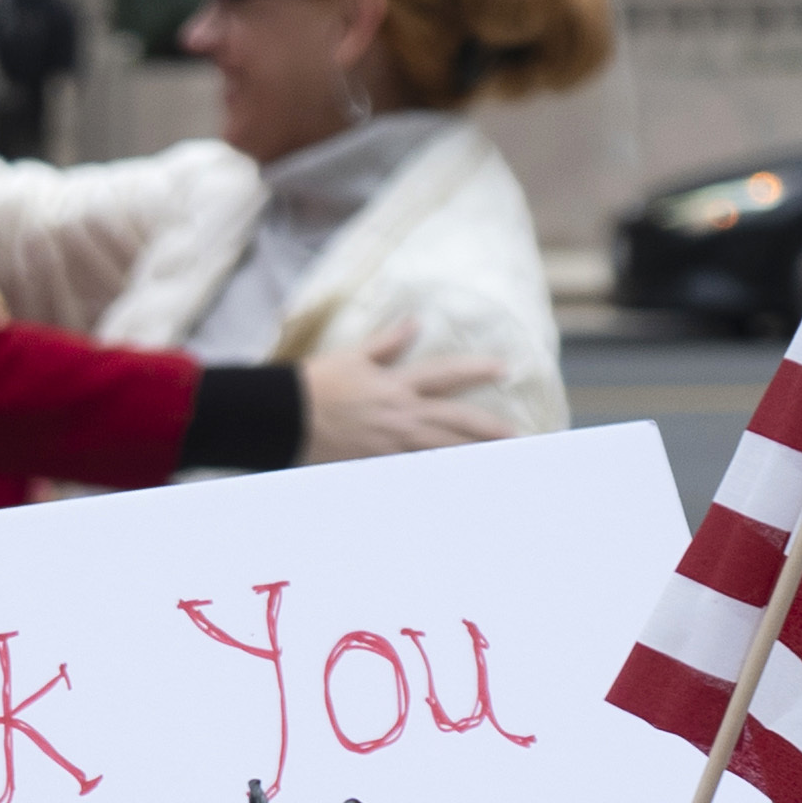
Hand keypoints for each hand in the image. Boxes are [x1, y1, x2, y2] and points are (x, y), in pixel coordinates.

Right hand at [298, 323, 514, 463]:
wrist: (285, 418)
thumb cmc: (317, 385)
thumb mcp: (354, 357)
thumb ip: (388, 343)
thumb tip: (415, 322)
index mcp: (397, 384)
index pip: (447, 374)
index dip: (478, 370)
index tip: (504, 368)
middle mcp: (401, 414)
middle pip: (457, 421)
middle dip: (489, 428)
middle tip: (517, 435)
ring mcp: (392, 444)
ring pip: (443, 450)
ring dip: (472, 455)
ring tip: (498, 461)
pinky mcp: (379, 465)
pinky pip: (416, 471)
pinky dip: (437, 475)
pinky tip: (456, 480)